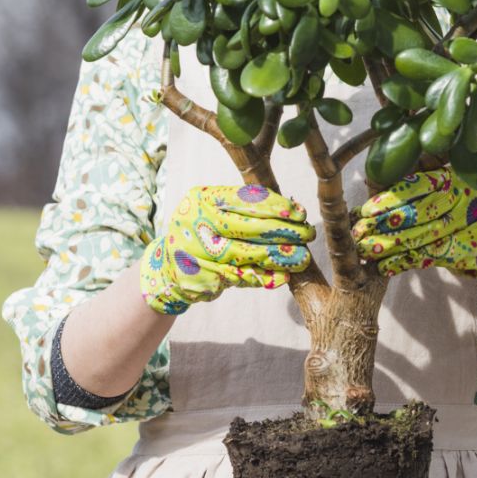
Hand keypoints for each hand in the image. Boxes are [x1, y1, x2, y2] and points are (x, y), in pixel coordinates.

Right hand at [140, 184, 314, 314]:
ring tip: (303, 258)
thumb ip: (244, 208)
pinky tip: (284, 277)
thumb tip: (292, 210)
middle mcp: (198, 224)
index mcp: (202, 199)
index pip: (245, 199)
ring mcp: (201, 253)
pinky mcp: (206, 278)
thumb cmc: (200, 233)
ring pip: (249, 254)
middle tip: (309, 234)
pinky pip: (243, 277)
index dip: (276, 206)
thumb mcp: (211, 210)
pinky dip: (265, 278)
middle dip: (284, 231)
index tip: (300, 213)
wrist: (168, 267)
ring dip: (280, 256)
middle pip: (250, 227)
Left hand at [350, 167, 476, 292]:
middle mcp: (462, 199)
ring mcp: (465, 225)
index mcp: (454, 178)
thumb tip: (372, 184)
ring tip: (365, 251)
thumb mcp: (451, 189)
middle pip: (416, 213)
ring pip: (419, 237)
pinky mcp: (463, 250)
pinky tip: (384, 267)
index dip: (389, 199)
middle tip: (358, 233)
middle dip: (383, 225)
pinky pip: (427, 257)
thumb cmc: (466, 213)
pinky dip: (403, 263)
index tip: (365, 210)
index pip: (417, 187)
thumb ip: (421, 183)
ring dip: (388, 246)